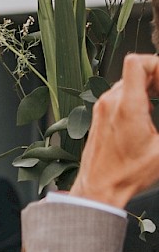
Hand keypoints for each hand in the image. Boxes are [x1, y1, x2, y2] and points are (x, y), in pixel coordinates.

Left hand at [72, 53, 158, 207]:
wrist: (99, 189)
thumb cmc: (126, 174)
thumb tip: (158, 113)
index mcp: (127, 106)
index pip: (137, 62)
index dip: (157, 64)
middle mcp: (110, 103)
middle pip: (134, 70)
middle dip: (156, 77)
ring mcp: (101, 109)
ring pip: (126, 83)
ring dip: (146, 87)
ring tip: (158, 103)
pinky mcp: (98, 116)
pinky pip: (118, 96)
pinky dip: (135, 97)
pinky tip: (145, 114)